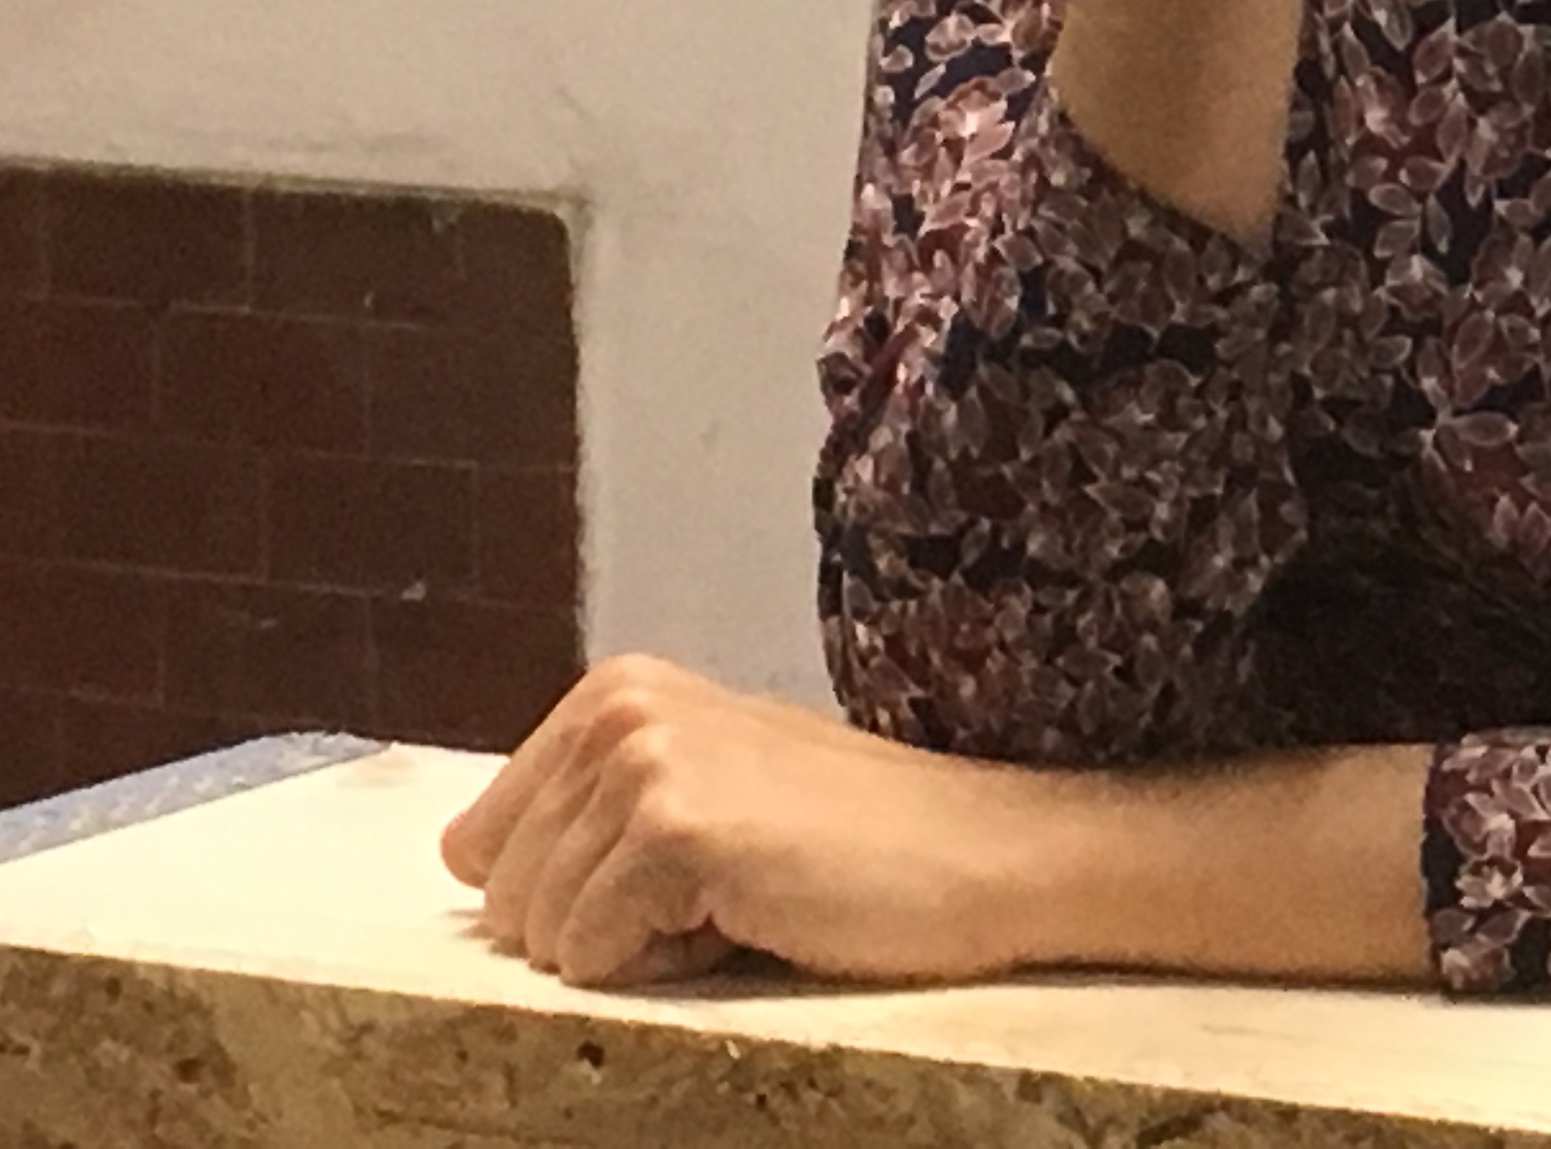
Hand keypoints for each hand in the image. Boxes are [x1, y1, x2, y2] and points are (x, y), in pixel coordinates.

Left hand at [439, 656, 1053, 989]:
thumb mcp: (707, 788)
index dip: (569, 892)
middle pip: (501, 894)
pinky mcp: (675, 826)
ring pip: (539, 933)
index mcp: (617, 690)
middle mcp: (619, 708)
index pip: (480, 843)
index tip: (675, 876)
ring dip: (634, 948)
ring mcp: (646, 761)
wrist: (979, 854)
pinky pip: (589, 957)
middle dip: (598, 924)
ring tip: (739, 902)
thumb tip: (465, 861)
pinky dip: (662, 967)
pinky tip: (747, 918)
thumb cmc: (852, 841)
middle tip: (721, 893)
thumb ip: (590, 809)